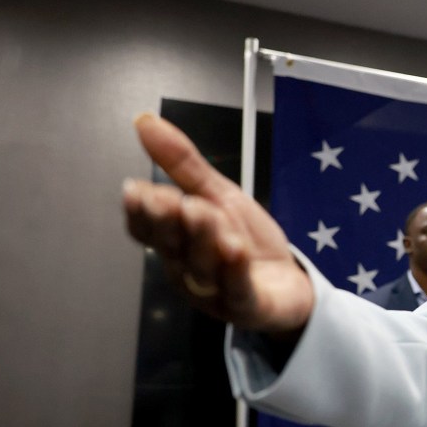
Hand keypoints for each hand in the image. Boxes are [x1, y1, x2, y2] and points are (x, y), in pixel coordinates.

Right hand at [122, 114, 313, 335]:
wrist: (291, 283)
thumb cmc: (247, 240)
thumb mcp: (218, 195)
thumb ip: (183, 164)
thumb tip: (144, 121)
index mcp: (176, 241)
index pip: (148, 229)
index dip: (139, 212)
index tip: (135, 189)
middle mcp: (187, 268)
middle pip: (172, 245)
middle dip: (168, 221)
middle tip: (168, 200)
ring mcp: (216, 291)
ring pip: (203, 266)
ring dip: (203, 239)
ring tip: (206, 215)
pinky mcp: (247, 306)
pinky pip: (237, 290)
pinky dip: (235, 271)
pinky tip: (235, 251)